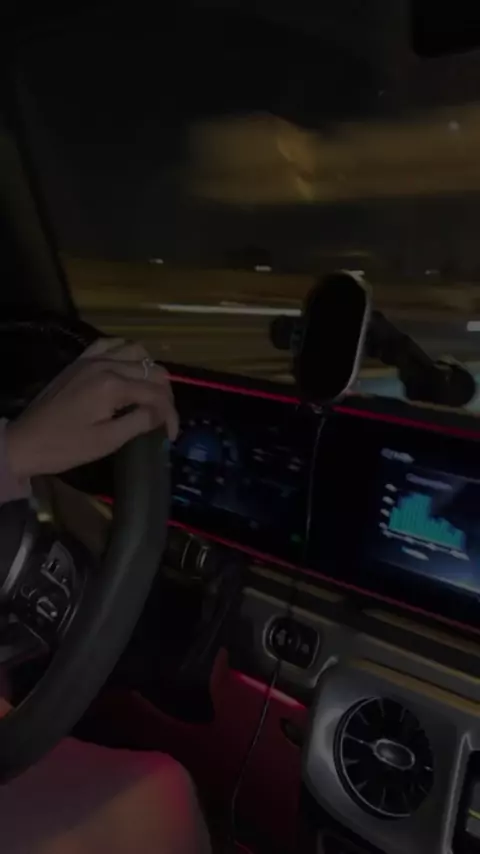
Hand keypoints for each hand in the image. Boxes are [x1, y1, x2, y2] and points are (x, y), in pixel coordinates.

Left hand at [5, 338, 178, 478]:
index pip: (156, 395)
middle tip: (164, 419)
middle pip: (152, 370)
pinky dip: (126, 353)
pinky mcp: (80, 361)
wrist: (25, 442)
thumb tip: (163, 413)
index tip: (170, 436)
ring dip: (150, 370)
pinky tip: (128, 370)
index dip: (170, 416)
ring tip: (151, 393)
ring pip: (136, 350)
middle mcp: (105, 364)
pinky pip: (110, 344)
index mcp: (112, 385)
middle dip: (165, 395)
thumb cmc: (65, 447)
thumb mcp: (107, 441)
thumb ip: (139, 422)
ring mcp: (91, 359)